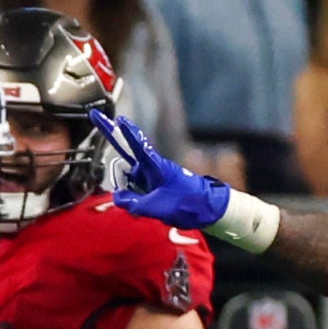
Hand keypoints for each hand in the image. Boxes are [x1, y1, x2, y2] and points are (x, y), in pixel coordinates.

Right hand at [90, 111, 228, 230]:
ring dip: (132, 195)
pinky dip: (137, 202)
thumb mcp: (157, 207)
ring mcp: (152, 179)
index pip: (136, 146)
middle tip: (135, 190)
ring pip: (130, 184)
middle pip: (125, 167)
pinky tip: (146, 210)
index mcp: (155, 166)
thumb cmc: (188, 203)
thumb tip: (119, 198)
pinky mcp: (154, 189)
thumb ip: (133, 203)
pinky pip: (137, 194)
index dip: (125, 133)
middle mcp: (151, 169)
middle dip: (122, 178)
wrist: (210, 210)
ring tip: (150, 207)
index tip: (117, 119)